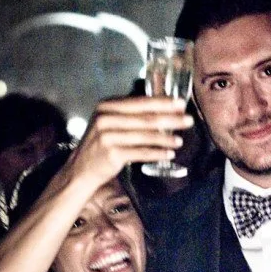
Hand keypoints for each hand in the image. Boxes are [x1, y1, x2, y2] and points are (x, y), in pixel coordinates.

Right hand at [67, 96, 193, 188]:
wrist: (81, 168)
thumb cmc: (101, 144)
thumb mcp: (110, 122)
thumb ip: (131, 114)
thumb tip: (166, 109)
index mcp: (107, 106)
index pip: (140, 102)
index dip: (163, 103)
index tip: (181, 103)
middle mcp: (106, 119)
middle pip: (146, 118)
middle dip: (171, 119)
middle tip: (189, 120)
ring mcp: (107, 136)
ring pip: (145, 136)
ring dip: (166, 138)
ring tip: (180, 140)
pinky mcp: (112, 154)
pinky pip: (141, 153)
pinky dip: (157, 153)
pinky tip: (169, 154)